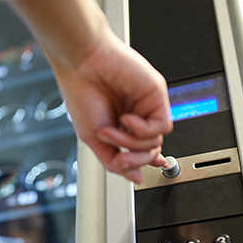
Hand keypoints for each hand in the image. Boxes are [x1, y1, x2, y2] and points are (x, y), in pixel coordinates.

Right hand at [11, 0, 171, 182]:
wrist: (81, 64)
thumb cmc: (81, 93)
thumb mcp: (93, 139)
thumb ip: (113, 161)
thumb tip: (134, 178)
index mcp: (122, 123)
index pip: (140, 149)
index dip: (141, 162)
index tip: (139, 172)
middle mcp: (137, 114)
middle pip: (149, 151)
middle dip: (133, 160)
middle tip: (118, 156)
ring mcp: (147, 106)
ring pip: (156, 142)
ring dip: (131, 142)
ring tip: (111, 130)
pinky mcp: (156, 95)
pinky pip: (161, 126)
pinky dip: (142, 129)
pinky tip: (126, 118)